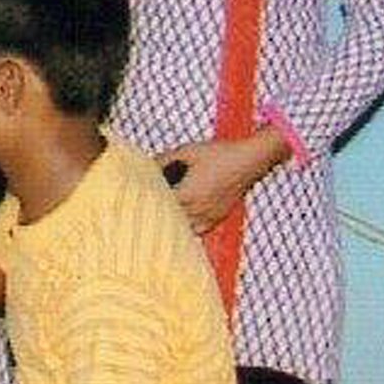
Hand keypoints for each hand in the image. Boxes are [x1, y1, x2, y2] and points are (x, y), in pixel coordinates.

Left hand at [154, 131, 285, 232]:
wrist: (249, 160)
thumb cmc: (219, 154)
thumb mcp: (185, 151)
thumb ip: (161, 160)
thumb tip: (144, 167)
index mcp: (186, 195)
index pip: (157, 207)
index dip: (143, 205)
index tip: (133, 205)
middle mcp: (197, 211)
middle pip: (168, 222)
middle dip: (155, 216)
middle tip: (142, 213)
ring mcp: (208, 217)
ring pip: (182, 231)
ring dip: (171, 225)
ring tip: (158, 220)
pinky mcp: (216, 219)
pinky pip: (196, 231)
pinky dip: (185, 229)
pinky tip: (179, 222)